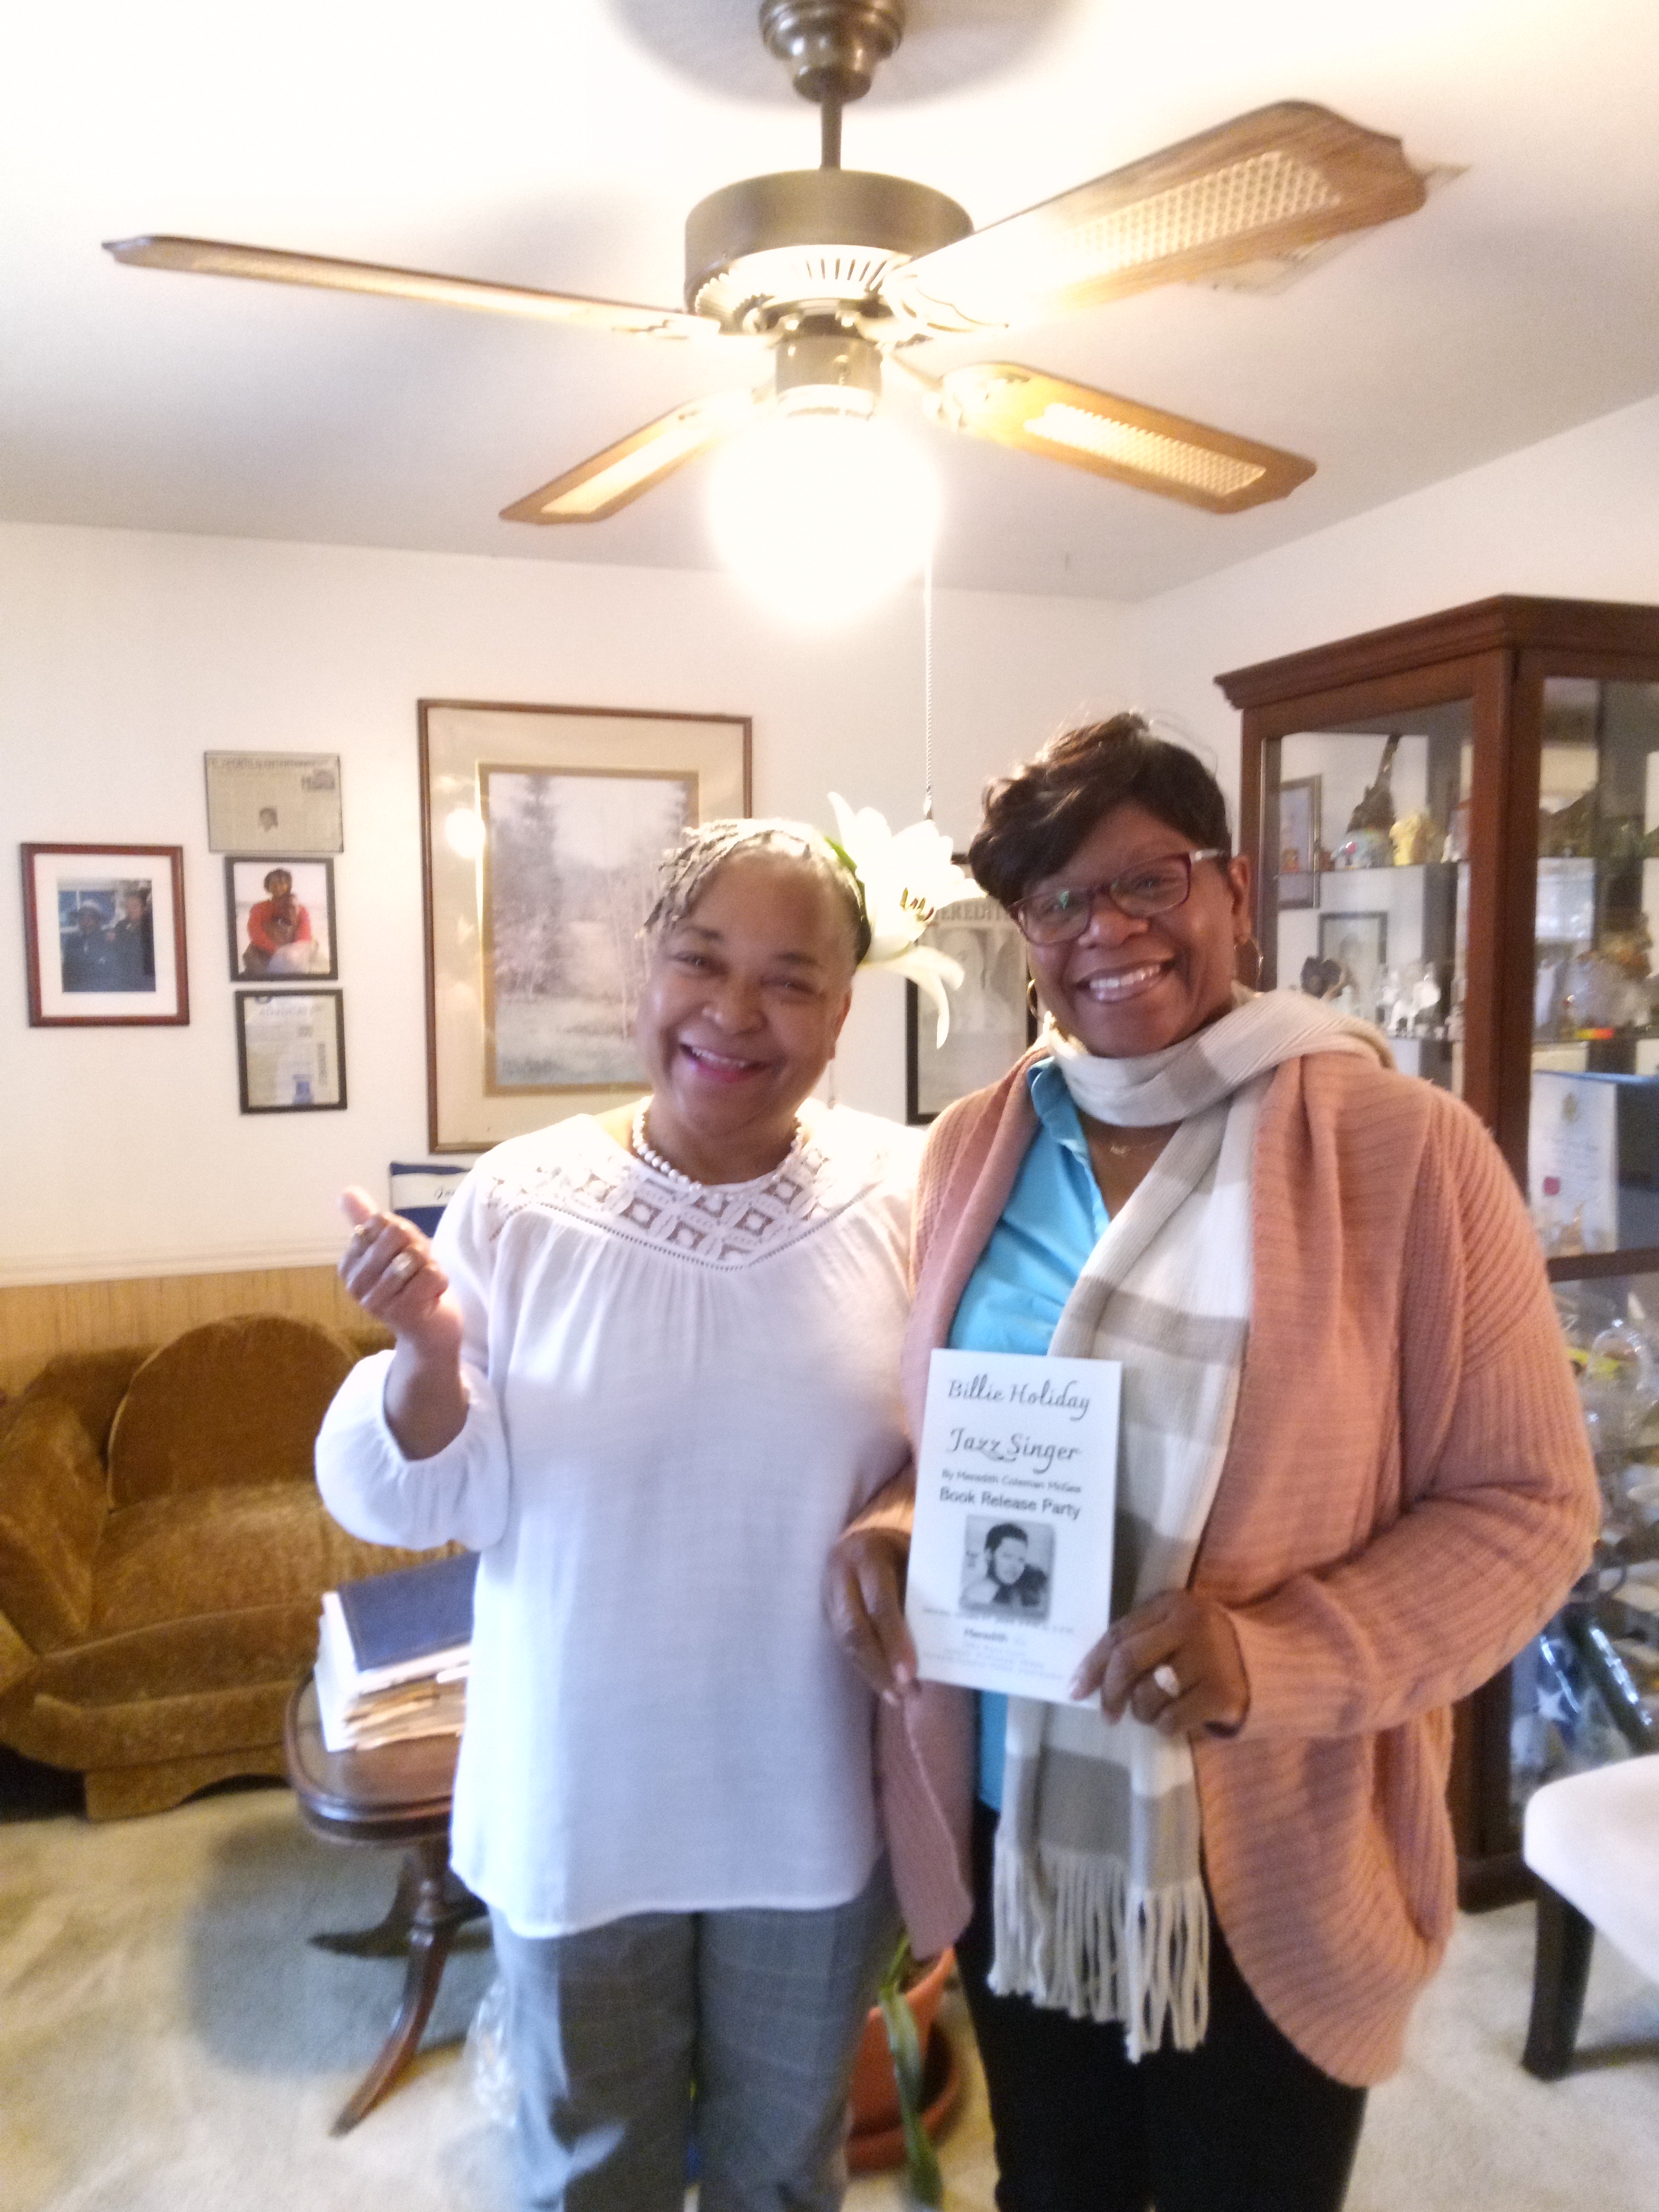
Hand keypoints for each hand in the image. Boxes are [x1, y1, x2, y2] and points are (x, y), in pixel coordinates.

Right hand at [338, 1187, 462, 1364]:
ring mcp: (378, 1301)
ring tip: (424, 1282)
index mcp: (348, 1266)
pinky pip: (430, 1274)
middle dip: (417, 1246)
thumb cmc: (409, 1285)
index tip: (401, 1254)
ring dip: (429, 1265)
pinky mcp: (404, 1312)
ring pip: (414, 1255)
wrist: (430, 1330)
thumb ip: (368, 1219)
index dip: (401, 1232)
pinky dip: (440, 1280)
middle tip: (417, 1269)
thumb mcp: (390, 1247)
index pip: (379, 1222)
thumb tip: (345, 1191)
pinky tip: (432, 1295)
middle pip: (396, 1234)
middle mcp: (356, 1285)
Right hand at [824, 1527, 916, 1703]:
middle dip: (880, 1667)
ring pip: (846, 1643)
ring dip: (873, 1675)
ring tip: (899, 1698)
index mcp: (866, 1554)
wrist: (866, 1532)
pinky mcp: (826, 1610)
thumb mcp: (914, 1555)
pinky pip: (844, 1645)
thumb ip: (922, 1588)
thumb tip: (948, 1633)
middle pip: (855, 1630)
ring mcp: (829, 1594)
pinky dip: (866, 1667)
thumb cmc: (901, 1545)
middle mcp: (841, 1574)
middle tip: (905, 1695)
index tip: (911, 1673)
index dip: (894, 1641)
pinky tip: (885, 1684)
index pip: (879, 1604)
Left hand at [1070, 1590, 1248, 1736]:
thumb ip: (1139, 1642)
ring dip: (1141, 1712)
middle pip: (1128, 1661)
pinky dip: (1163, 1725)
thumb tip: (1087, 1679)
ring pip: (1147, 1695)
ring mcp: (1209, 1658)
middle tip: (1107, 1715)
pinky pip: (1170, 1720)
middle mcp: (1191, 1625)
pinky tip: (1175, 1718)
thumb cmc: (1206, 1650)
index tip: (1075, 1690)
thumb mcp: (1174, 1631)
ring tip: (1154, 1710)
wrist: (1269, 1666)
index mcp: (1172, 1605)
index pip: (1119, 1634)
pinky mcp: (1222, 1693)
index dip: (1092, 1665)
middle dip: (1110, 1692)